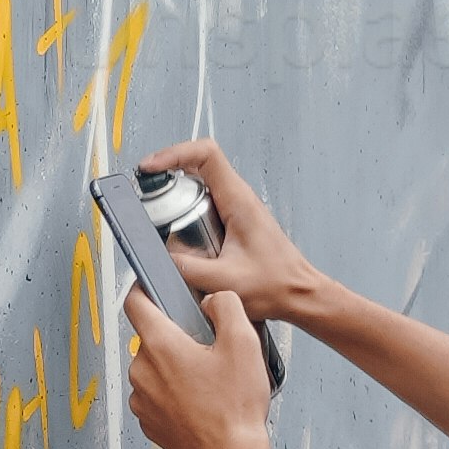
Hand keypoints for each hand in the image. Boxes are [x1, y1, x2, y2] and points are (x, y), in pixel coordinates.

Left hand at [122, 264, 279, 448]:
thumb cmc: (235, 409)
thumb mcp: (244, 343)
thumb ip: (225, 305)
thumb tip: (211, 301)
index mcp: (160, 346)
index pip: (134, 302)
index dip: (144, 288)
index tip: (155, 287)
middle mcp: (141, 371)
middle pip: (151, 337)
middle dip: (176, 336)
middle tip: (208, 348)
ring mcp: (141, 400)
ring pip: (154, 367)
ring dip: (175, 367)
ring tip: (208, 381)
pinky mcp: (147, 422)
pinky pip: (156, 394)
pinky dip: (173, 393)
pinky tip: (201, 402)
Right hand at [133, 136, 314, 322]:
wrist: (298, 294)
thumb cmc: (276, 285)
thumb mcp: (224, 280)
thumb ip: (187, 268)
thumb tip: (159, 256)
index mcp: (239, 200)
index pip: (205, 154)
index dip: (173, 154)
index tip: (151, 167)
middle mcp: (239, 198)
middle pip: (197, 166)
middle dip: (168, 177)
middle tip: (149, 195)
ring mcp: (237, 208)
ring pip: (199, 186)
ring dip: (177, 197)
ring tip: (162, 216)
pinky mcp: (235, 221)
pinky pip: (205, 205)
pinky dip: (187, 213)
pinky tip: (181, 234)